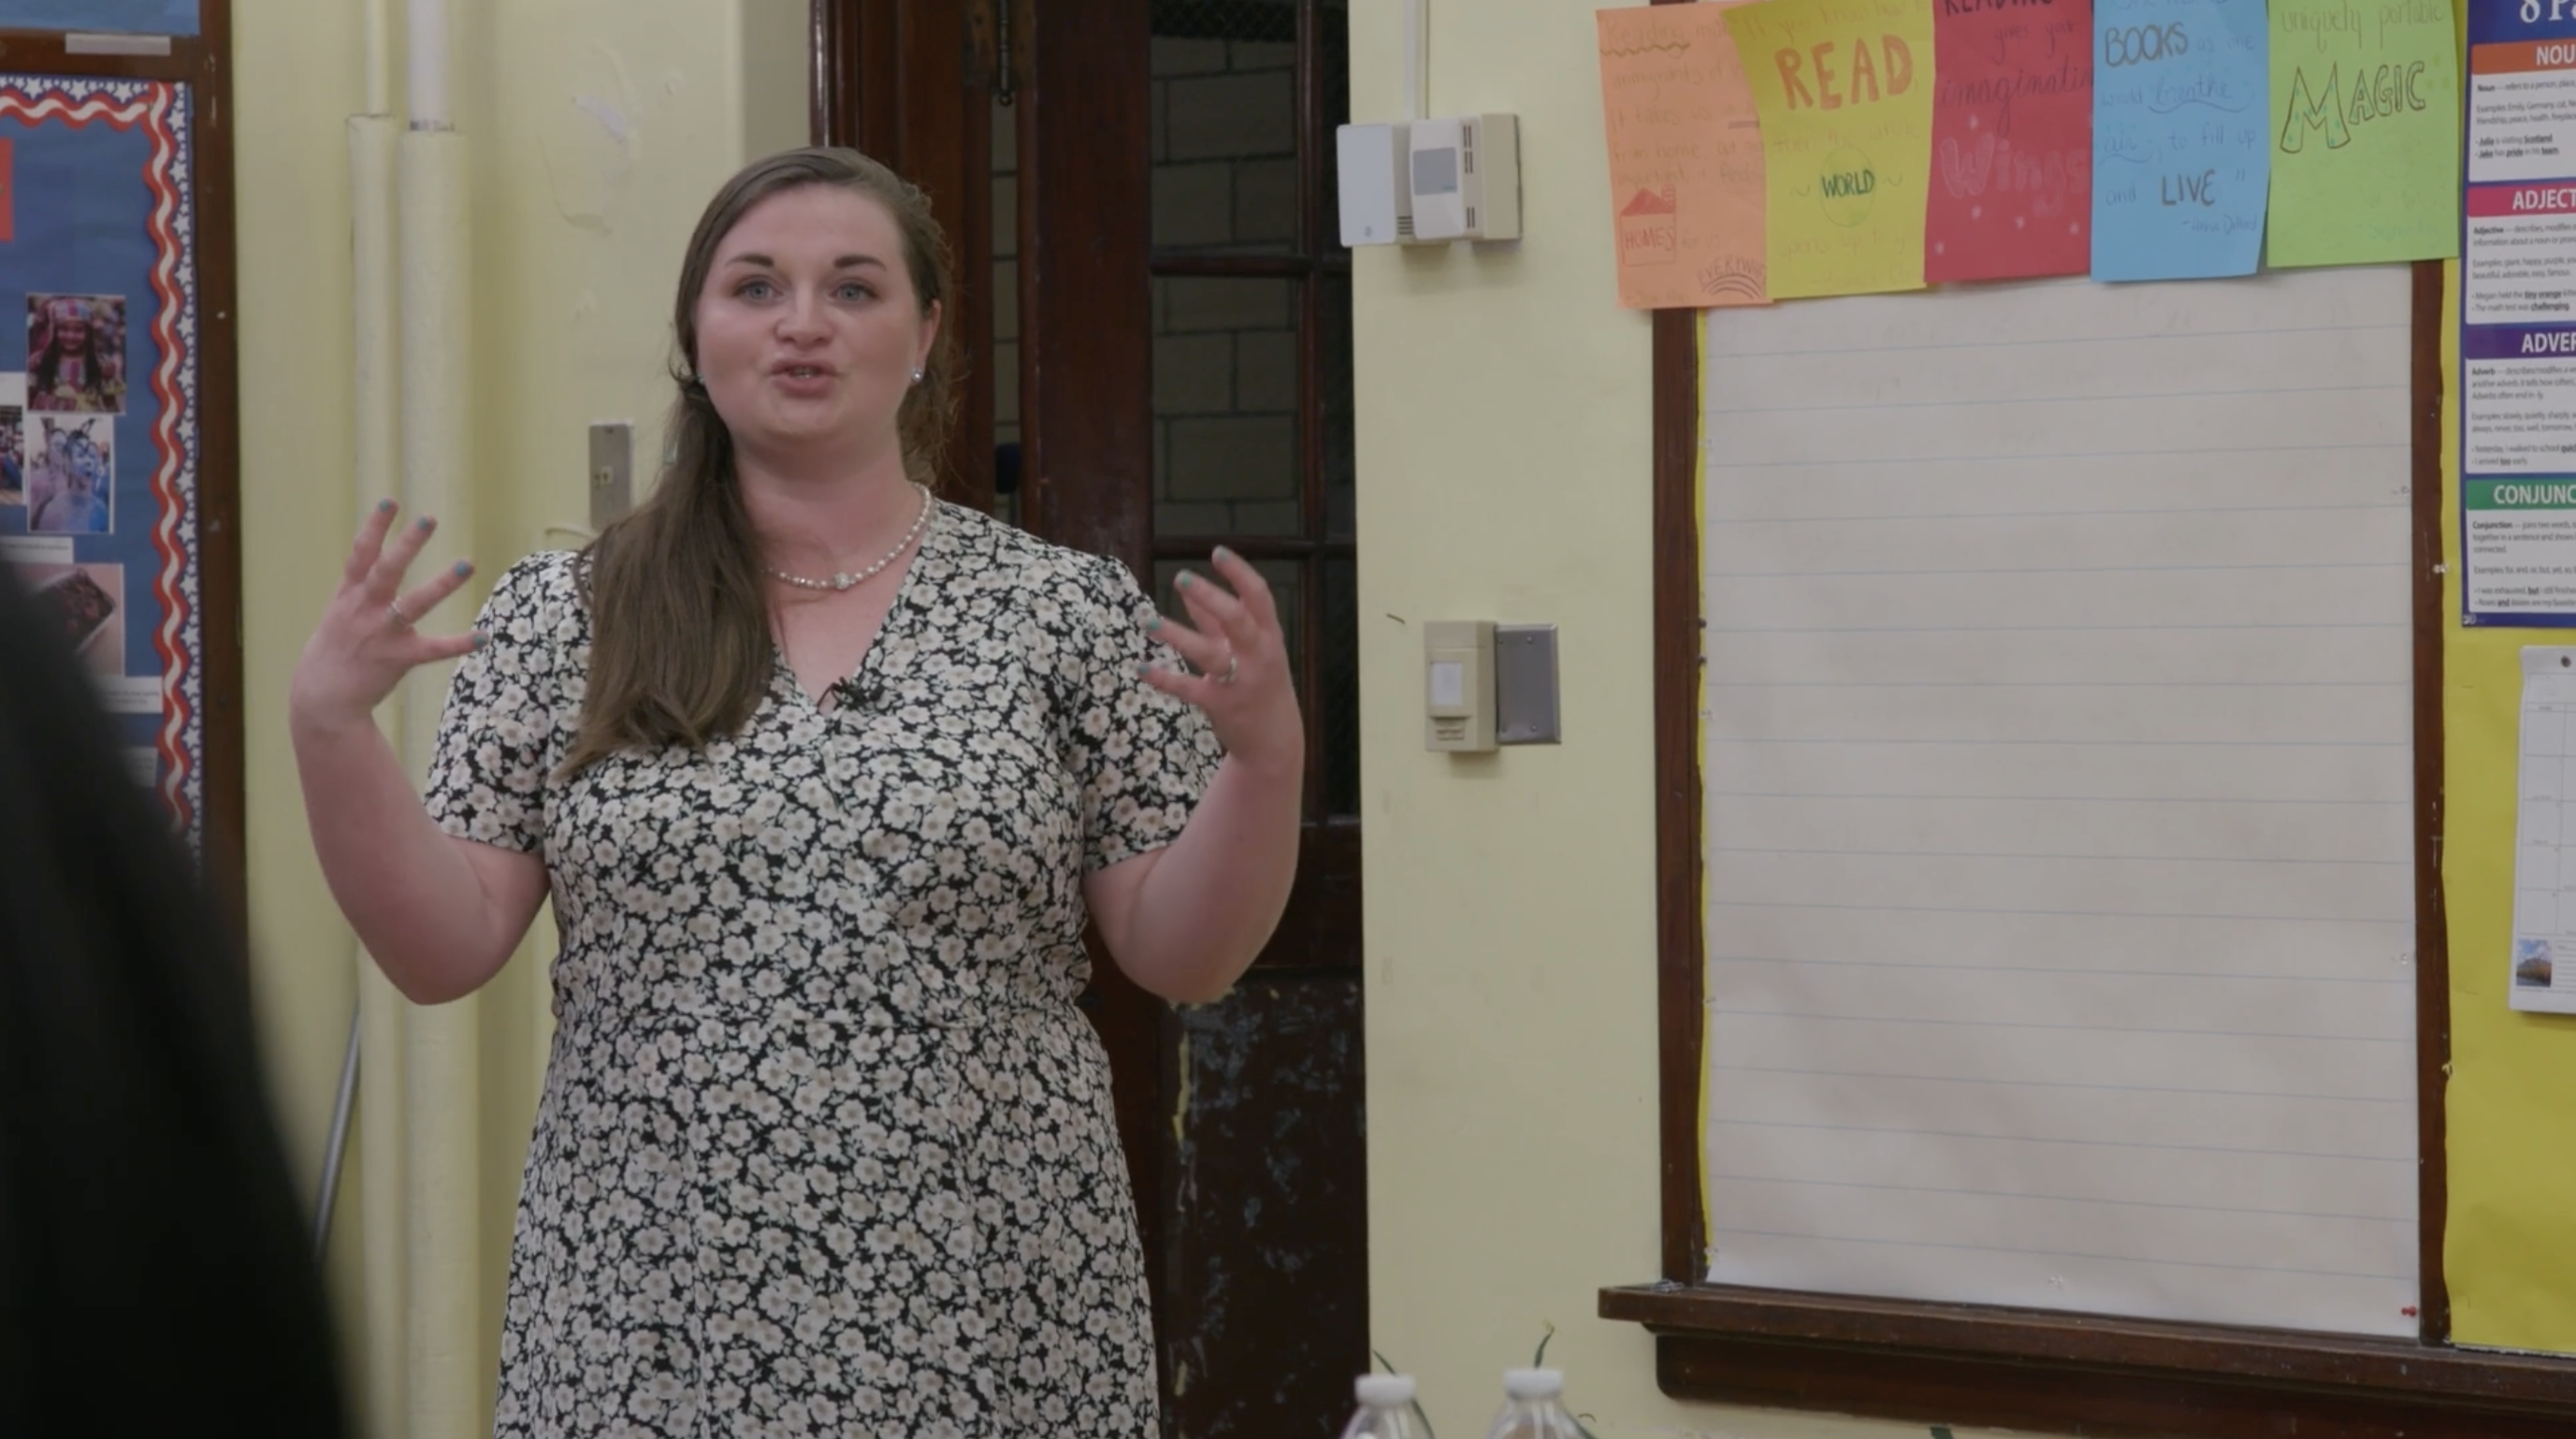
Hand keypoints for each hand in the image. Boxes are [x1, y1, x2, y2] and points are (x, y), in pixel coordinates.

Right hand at [288, 500, 480, 734]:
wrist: (321, 697)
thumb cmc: (334, 651)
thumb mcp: (338, 613)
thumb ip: (357, 587)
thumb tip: (370, 559)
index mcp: (349, 595)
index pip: (361, 554)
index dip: (374, 527)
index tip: (390, 502)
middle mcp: (364, 609)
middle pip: (387, 569)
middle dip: (407, 543)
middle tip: (429, 518)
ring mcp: (381, 632)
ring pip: (414, 603)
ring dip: (441, 583)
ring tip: (467, 563)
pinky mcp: (397, 658)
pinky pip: (433, 649)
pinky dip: (458, 643)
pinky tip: (483, 636)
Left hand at [1141, 547, 1304, 782]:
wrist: (1274, 741)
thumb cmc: (1259, 683)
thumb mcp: (1248, 649)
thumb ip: (1216, 621)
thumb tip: (1188, 590)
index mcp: (1268, 635)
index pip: (1259, 596)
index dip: (1239, 572)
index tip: (1217, 552)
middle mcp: (1258, 655)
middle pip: (1236, 619)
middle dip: (1210, 596)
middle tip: (1181, 577)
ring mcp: (1241, 681)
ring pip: (1209, 654)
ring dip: (1178, 636)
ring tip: (1149, 622)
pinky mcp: (1221, 705)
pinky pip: (1190, 689)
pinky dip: (1165, 678)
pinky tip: (1143, 668)